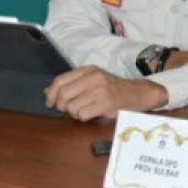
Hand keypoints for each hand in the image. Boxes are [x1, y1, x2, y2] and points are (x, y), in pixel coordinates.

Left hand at [45, 66, 168, 120]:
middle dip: (63, 106)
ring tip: (86, 110)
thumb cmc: (113, 89)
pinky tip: (93, 113)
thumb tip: (48, 92)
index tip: (51, 103)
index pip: (59, 81)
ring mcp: (100, 90)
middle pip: (63, 95)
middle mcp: (94, 77)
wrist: (139, 93)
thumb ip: (71, 84)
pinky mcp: (106, 103)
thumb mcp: (92, 81)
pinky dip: (84, 117)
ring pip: (72, 107)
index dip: (51, 94)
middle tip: (70, 109)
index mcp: (88, 70)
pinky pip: (82, 115)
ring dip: (75, 113)